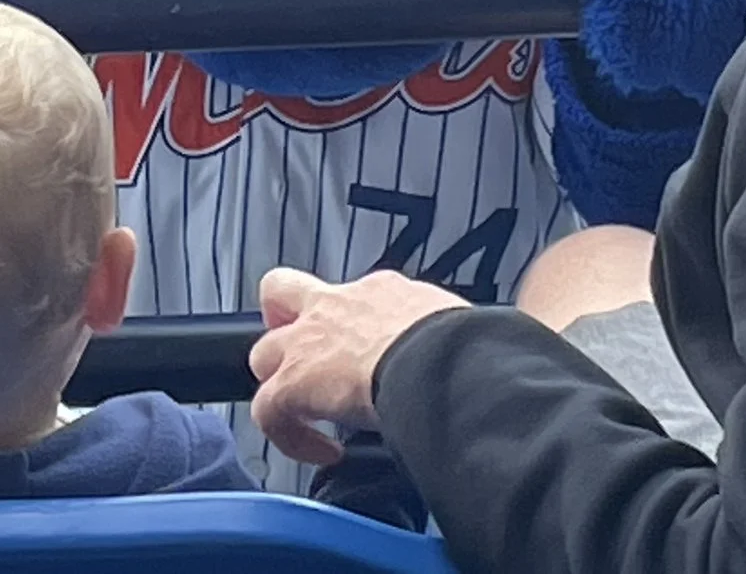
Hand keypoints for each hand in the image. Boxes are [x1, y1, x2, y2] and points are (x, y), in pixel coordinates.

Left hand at [248, 269, 463, 465]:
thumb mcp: (456, 325)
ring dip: (279, 382)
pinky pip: (267, 412)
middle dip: (284, 322)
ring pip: (263, 354)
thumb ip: (450, 334)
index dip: (354, 321)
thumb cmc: (459, 345)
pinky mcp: (292, 383)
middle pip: (283, 294)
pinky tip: (321, 453)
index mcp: (382, 292)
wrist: (436, 360)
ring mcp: (308, 342)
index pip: (357, 295)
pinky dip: (288, 436)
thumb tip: (482, 349)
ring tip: (305, 415)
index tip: (373, 349)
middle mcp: (337, 307)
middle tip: (305, 358)